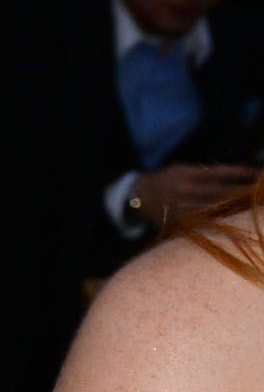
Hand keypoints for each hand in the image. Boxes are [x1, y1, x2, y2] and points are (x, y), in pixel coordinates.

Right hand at [134, 162, 258, 226]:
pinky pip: (206, 221)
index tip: (256, 173)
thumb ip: (206, 172)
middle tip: (257, 191)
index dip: (238, 173)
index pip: (218, 173)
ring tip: (251, 205)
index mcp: (186, 175)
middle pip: (220, 192)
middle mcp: (185, 192)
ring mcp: (183, 209)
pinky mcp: (181, 222)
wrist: (139, 197)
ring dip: (235, 207)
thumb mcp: (183, 169)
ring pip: (215, 209)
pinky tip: (235, 218)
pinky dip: (222, 219)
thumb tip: (237, 173)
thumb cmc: (167, 179)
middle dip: (241, 192)